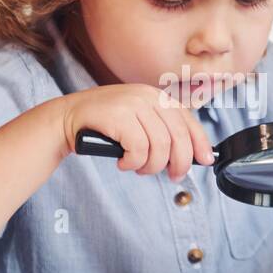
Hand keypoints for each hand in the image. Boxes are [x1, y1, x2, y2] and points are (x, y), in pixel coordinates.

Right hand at [60, 84, 214, 180]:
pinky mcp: (119, 116)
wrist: (67, 118)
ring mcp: (133, 104)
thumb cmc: (105, 126)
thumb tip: (190, 156)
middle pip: (179, 137)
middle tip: (172, 176)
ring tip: (139, 168)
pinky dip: (133, 163)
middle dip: (179, 163)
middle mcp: (148, 96)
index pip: (188, 120)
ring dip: (151, 166)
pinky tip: (123, 162)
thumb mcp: (138, 121)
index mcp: (157, 96)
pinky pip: (139, 150)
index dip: (200, 143)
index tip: (205, 161)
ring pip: (160, 147)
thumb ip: (162, 131)